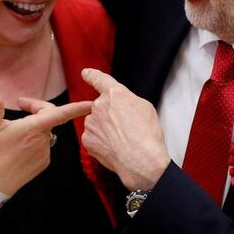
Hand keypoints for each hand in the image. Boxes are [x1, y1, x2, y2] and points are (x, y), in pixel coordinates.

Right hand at [0, 91, 91, 195]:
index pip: (60, 114)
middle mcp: (42, 140)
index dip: (77, 108)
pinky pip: (44, 145)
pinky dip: (35, 141)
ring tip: (15, 130)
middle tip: (20, 104)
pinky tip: (20, 147)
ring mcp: (45, 153)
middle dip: (38, 108)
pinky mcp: (43, 162)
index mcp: (32, 128)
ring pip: (45, 132)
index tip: (91, 104)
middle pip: (49, 117)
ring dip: (36, 126)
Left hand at [80, 68, 169, 190]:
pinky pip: (93, 137)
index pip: (99, 79)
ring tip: (122, 140)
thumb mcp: (145, 108)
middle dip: (109, 115)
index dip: (92, 75)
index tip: (86, 73)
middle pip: (101, 106)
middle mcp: (100, 105)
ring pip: (96, 123)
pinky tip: (114, 148)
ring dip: (105, 128)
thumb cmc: (147, 135)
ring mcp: (91, 123)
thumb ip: (128, 100)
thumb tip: (122, 104)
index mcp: (115, 94)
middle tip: (126, 128)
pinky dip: (101, 142)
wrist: (141, 160)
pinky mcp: (87, 139)